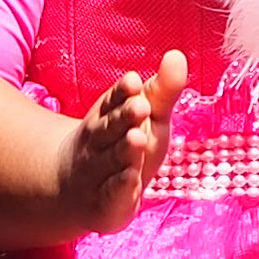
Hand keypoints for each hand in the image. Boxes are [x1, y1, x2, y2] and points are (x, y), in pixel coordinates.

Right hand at [53, 51, 190, 236]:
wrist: (80, 191)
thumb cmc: (126, 146)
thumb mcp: (148, 117)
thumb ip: (163, 91)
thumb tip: (177, 54)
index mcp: (107, 117)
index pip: (113, 102)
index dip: (122, 92)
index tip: (133, 80)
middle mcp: (97, 144)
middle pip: (109, 129)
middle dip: (124, 117)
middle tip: (140, 105)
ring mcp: (97, 174)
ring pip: (110, 160)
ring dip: (123, 150)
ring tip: (137, 137)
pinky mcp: (104, 204)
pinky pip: (111, 194)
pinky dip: (120, 187)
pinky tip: (132, 179)